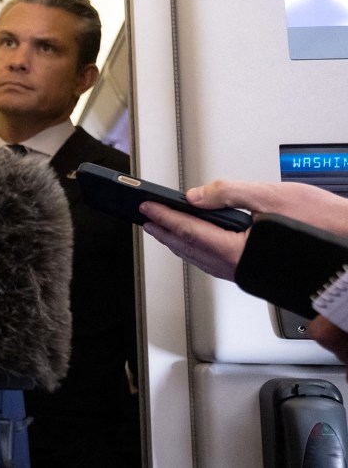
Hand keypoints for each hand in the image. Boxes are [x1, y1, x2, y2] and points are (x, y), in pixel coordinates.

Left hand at [139, 179, 347, 281]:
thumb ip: (229, 194)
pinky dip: (198, 251)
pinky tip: (195, 241)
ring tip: (161, 227)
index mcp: (240, 252)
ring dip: (178, 243)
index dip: (164, 218)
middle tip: (144, 218)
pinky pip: (216, 264)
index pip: (190, 232)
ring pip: (202, 260)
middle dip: (164, 232)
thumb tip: (196, 196)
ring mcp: (248, 274)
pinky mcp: (256, 273)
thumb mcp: (272, 197)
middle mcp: (240, 269)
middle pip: (190, 249)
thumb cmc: (324, 224)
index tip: (145, 208)